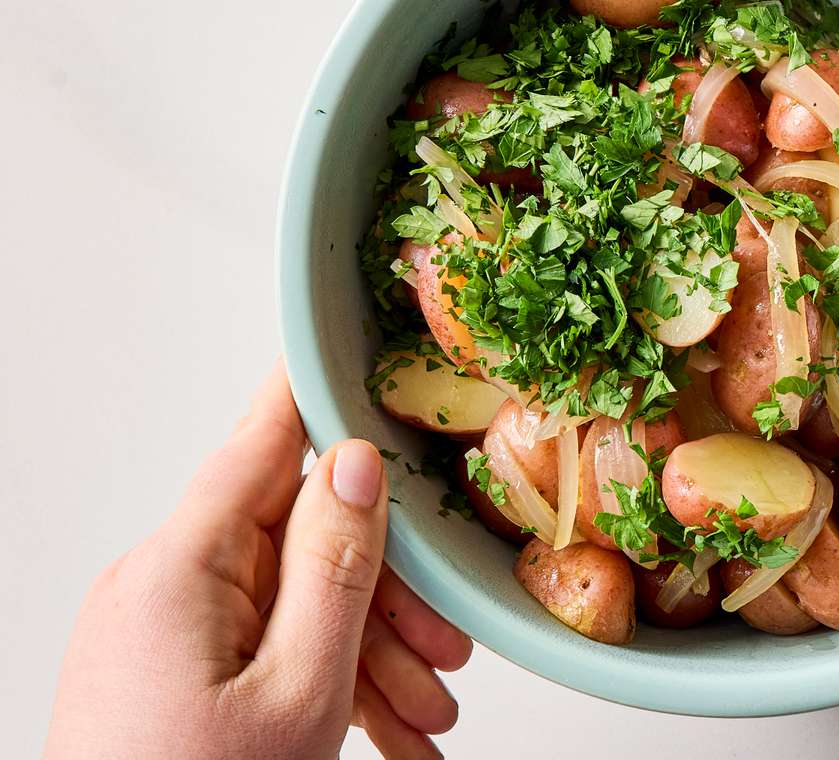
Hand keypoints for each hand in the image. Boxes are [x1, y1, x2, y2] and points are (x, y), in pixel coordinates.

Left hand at [44, 362, 470, 758]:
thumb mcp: (299, 691)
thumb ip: (334, 567)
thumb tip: (354, 467)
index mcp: (178, 568)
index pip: (264, 438)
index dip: (324, 391)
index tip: (370, 349)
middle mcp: (161, 585)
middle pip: (298, 536)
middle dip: (384, 590)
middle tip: (445, 648)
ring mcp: (162, 631)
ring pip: (294, 600)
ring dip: (369, 651)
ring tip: (425, 718)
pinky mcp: (170, 672)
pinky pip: (265, 648)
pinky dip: (328, 681)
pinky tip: (386, 736)